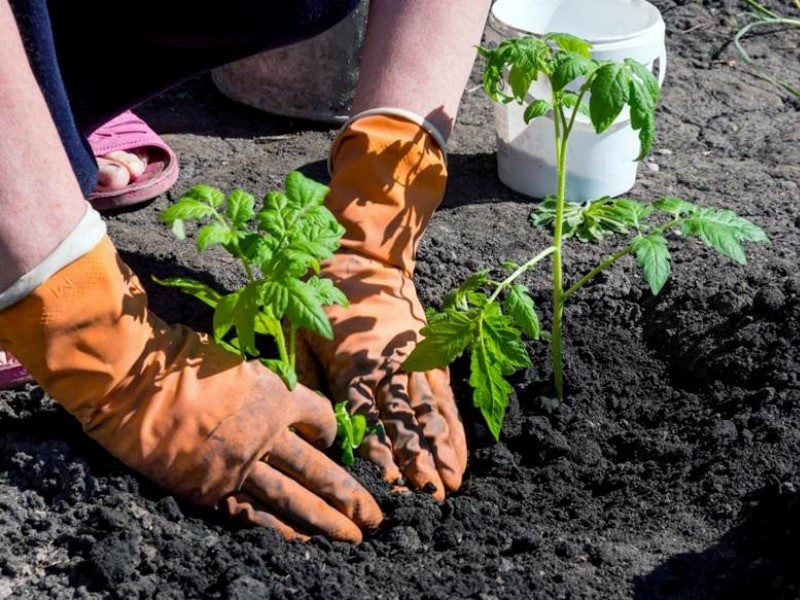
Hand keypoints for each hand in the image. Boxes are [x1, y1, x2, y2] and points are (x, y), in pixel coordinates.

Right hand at [0, 236, 381, 541]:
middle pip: (321, 469)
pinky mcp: (212, 489)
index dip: (332, 431)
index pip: (321, 419)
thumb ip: (263, 388)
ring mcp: (241, 465)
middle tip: (376, 516)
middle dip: (350, 495)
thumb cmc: (180, 361)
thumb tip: (279, 404)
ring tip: (354, 538)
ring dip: (327, 522)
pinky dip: (279, 531)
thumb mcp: (237, 363)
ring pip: (295, 499)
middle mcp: (268, 434)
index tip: (334, 440)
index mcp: (277, 396)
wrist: (133, 382)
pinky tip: (302, 544)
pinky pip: (254, 515)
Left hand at [297, 251, 466, 498]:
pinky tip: (459, 453)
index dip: (377, 454)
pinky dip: (452, 428)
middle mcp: (386, 368)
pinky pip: (443, 396)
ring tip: (451, 485)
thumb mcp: (297, 334)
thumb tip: (308, 426)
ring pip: (428, 413)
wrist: (361, 258)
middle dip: (415, 463)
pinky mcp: (430, 355)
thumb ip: (304, 380)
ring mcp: (412, 361)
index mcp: (351, 365)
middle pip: (402, 422)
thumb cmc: (321, 298)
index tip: (388, 485)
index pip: (364, 419)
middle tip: (427, 499)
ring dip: (440, 451)